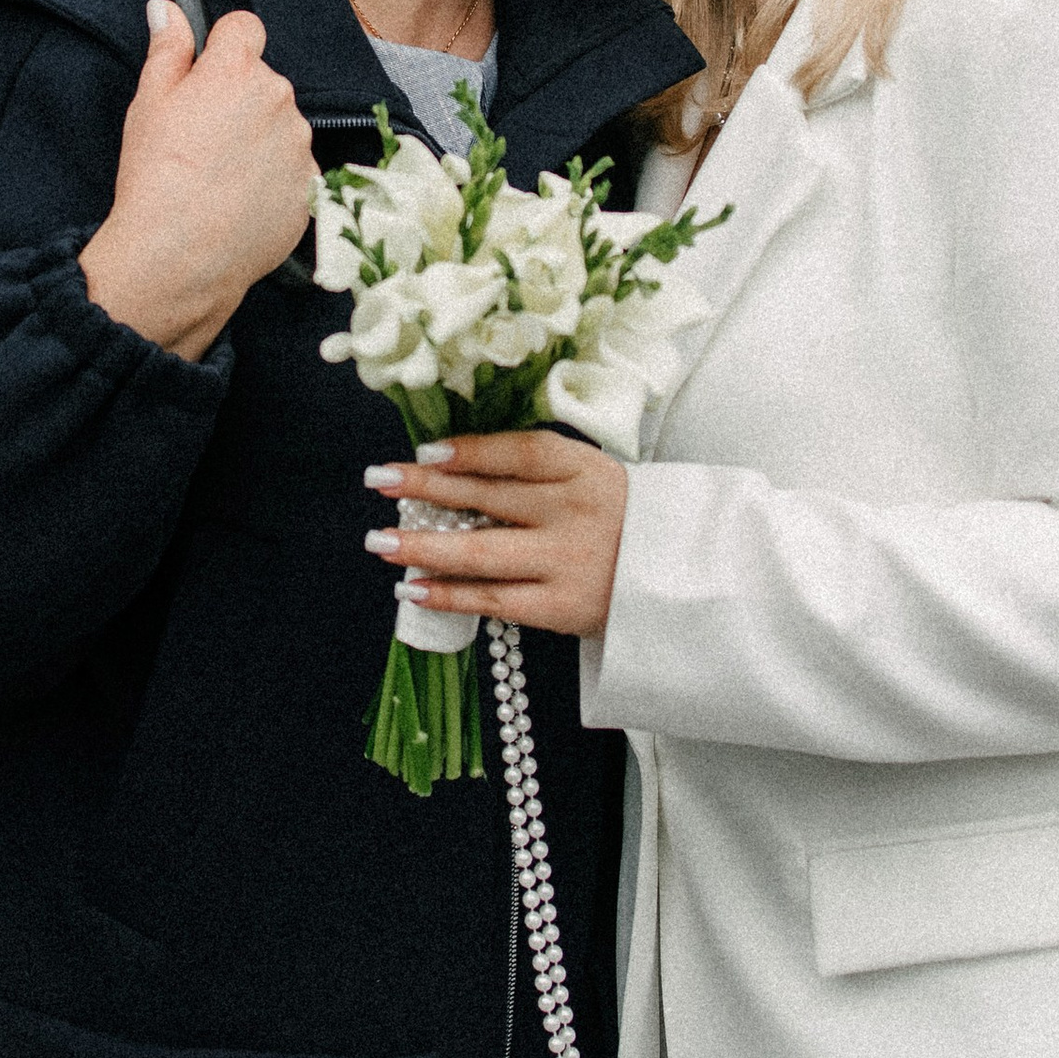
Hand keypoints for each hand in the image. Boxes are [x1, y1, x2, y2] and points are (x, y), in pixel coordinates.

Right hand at [81, 2, 313, 360]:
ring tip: (220, 176)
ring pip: (281, 125)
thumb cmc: (156, 177)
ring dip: (258, 140)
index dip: (223, 46)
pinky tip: (239, 200)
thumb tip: (167, 10)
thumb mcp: (148, 103)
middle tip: (202, 138)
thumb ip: (167, 49)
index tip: (207, 71)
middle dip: (238, 99)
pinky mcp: (311, 185)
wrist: (180, 254)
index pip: (244, 28)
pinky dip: (273, 179)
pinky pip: (293, 169)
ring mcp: (299, 143)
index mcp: (236, 70)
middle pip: (263, 81)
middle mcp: (279, 98)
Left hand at [365, 430, 627, 640]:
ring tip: (380, 541)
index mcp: (586, 470)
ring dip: (423, 545)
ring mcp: (566, 562)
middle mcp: (574, 513)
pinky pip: (493, 599)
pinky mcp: (560, 607)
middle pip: (488, 497)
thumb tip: (452, 467)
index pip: (521, 453)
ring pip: (481, 552)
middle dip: (426, 487)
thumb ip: (537, 472)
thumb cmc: (619, 523)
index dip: (470, 450)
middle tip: (379, 479)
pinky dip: (449, 593)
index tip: (426, 451)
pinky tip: (413, 586)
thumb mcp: (592, 479)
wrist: (680, 581)